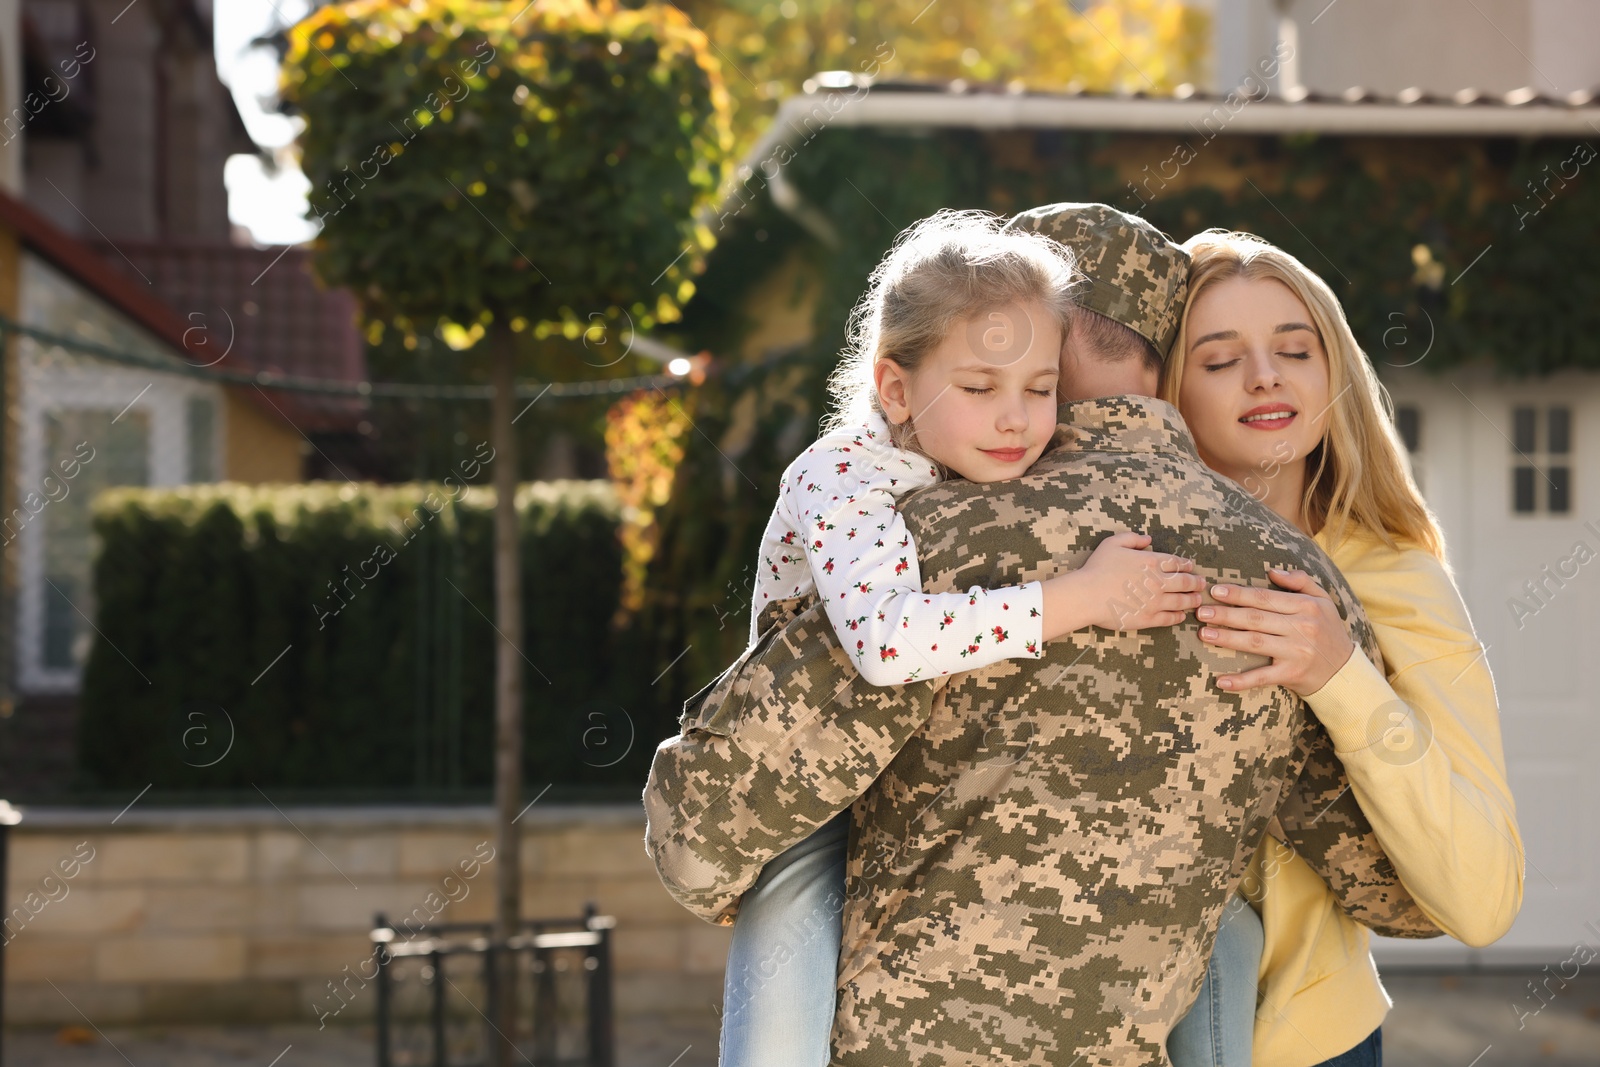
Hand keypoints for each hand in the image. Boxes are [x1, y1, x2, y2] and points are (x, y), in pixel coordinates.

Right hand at [1043, 531, 1201, 636]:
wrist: (1087, 596)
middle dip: (1196, 582)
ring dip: (1192, 600)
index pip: (1176, 563)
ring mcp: (1155, 602)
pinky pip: (1170, 618)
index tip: (1191, 567)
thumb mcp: (1112, 543)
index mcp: (1151, 562)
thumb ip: (1132, 538)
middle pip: (1185, 582)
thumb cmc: (1097, 568)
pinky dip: (1178, 616)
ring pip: (1182, 601)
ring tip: (1197, 600)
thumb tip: (1148, 539)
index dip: (1186, 565)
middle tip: (1201, 583)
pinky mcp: (1149, 619)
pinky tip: (1181, 615)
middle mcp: (1158, 582)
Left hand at [1198, 567, 1354, 694]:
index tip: (1215, 591)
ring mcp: (1296, 652)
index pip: (1265, 598)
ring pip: (1254, 643)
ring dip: (1226, 638)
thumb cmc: (1328, 630)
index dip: (1239, 594)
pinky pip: (1262, 677)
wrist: (1345, 670)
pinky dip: (1241, 681)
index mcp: (1306, 606)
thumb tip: (1272, 571)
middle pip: (1256, 618)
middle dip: (1225, 614)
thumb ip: (1300, 581)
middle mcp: (1302, 627)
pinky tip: (1221, 681)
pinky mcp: (1291, 675)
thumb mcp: (1322, 600)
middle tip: (1200, 611)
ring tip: (1204, 633)